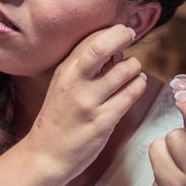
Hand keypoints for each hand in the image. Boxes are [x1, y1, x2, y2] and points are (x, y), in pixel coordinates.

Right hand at [25, 24, 146, 182]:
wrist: (46, 154)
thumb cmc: (59, 117)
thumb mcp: (63, 85)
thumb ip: (83, 66)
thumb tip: (113, 46)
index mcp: (64, 71)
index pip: (89, 39)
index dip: (110, 30)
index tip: (122, 31)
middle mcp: (74, 83)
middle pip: (100, 47)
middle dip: (121, 36)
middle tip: (131, 37)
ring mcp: (89, 103)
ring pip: (124, 71)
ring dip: (135, 65)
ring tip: (133, 69)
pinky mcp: (103, 122)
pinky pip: (130, 95)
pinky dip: (138, 85)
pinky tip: (137, 85)